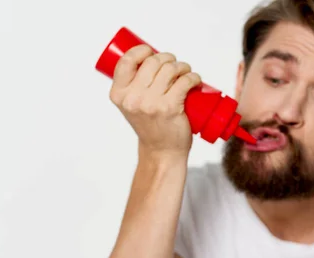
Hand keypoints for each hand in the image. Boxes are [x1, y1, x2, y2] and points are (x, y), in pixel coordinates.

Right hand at [109, 44, 201, 158]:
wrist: (161, 151)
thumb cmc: (150, 126)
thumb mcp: (132, 106)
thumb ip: (133, 87)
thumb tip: (149, 59)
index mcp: (118, 94)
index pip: (126, 61)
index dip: (141, 51)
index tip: (152, 52)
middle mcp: (132, 98)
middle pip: (153, 62)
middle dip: (168, 58)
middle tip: (175, 66)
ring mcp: (151, 103)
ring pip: (170, 69)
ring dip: (182, 66)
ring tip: (185, 72)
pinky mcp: (170, 108)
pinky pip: (184, 81)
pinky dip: (193, 77)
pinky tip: (195, 79)